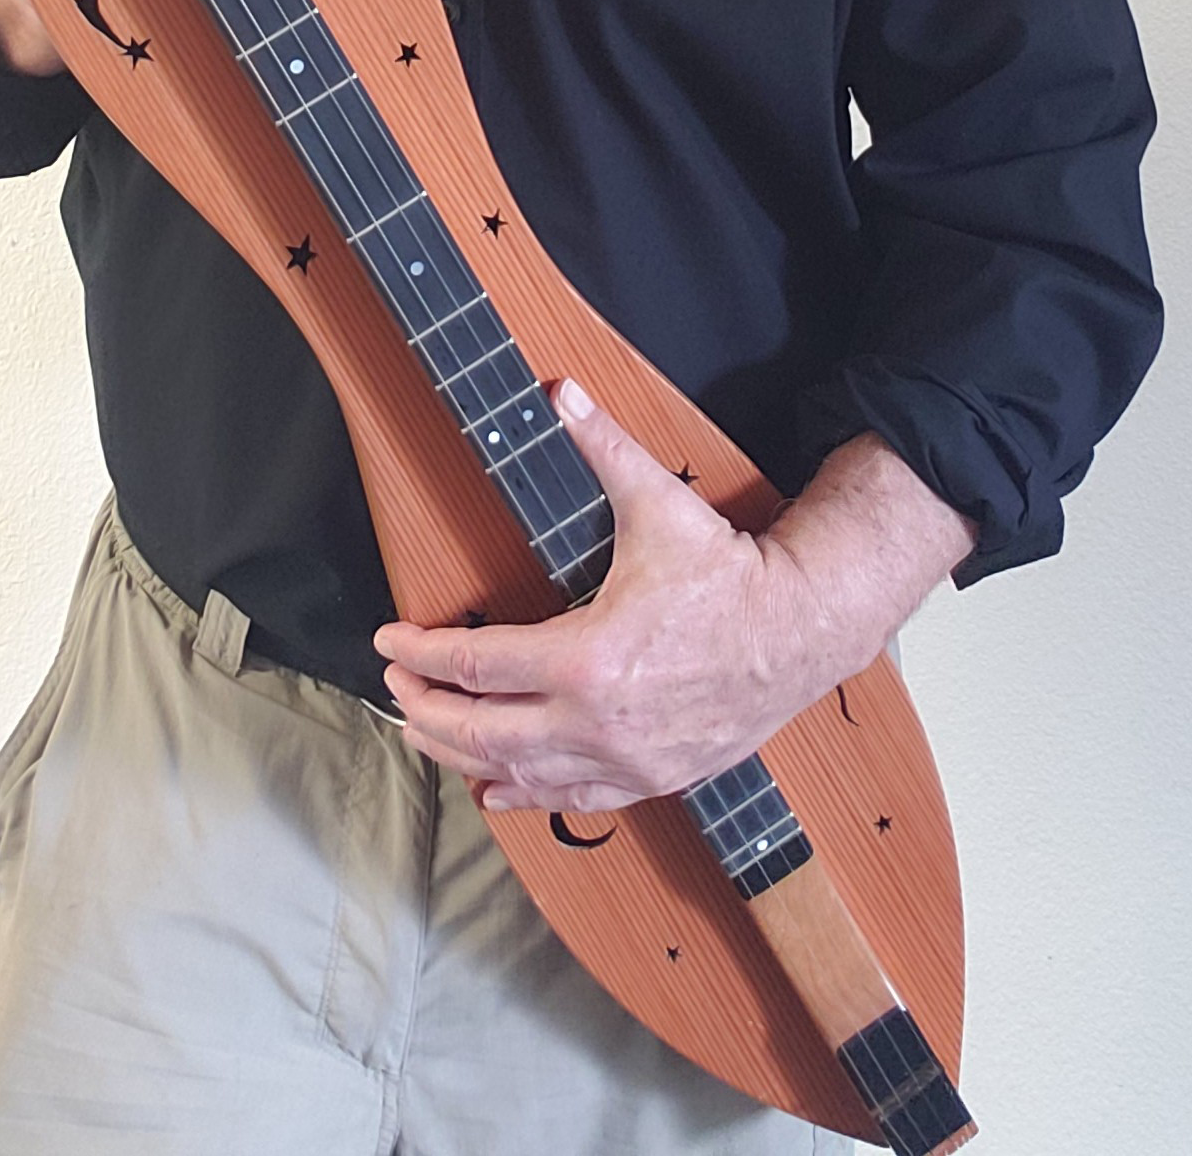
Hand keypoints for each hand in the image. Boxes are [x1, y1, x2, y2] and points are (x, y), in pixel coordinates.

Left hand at [373, 380, 845, 811]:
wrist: (801, 630)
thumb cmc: (728, 572)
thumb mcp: (658, 503)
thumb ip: (602, 447)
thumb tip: (560, 393)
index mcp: (587, 659)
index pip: (475, 664)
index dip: (420, 655)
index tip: (389, 644)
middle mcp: (597, 722)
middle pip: (482, 730)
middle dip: (427, 710)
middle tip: (396, 689)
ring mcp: (625, 760)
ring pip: (519, 774)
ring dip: (462, 755)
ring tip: (425, 734)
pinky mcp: (652, 780)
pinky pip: (571, 799)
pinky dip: (523, 795)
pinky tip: (493, 788)